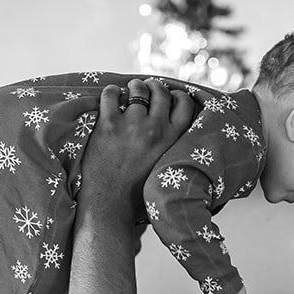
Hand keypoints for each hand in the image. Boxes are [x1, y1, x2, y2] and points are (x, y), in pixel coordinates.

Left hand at [80, 78, 196, 226]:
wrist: (111, 206)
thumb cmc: (138, 195)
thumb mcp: (167, 169)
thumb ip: (172, 148)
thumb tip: (173, 135)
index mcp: (173, 140)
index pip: (184, 103)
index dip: (176, 95)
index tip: (169, 97)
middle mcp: (156, 129)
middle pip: (160, 91)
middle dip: (154, 86)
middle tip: (147, 88)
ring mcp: (132, 125)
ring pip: (137, 90)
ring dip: (133, 87)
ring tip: (129, 91)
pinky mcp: (108, 125)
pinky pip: (110, 95)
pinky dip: (111, 92)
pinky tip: (111, 96)